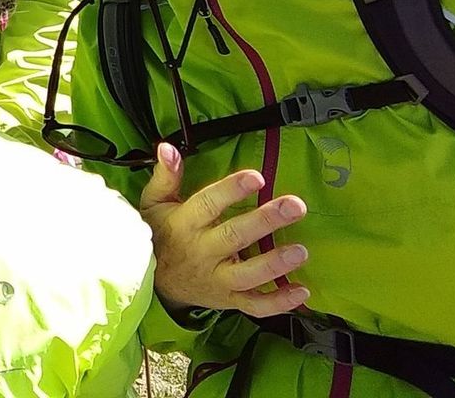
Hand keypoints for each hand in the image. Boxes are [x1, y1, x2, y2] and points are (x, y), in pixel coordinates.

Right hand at [138, 142, 310, 315]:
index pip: (208, 204)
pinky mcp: (228, 298)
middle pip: (234, 236)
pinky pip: (254, 306)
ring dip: (275, 264)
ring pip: (247, 274)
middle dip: (265, 221)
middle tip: (294, 206)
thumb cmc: (160, 234)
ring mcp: (216, 279)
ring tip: (301, 251)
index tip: (256, 177)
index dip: (231, 190)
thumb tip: (168, 148)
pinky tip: (302, 292)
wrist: (153, 282)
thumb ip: (166, 175)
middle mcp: (201, 252)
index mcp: (184, 224)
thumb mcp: (154, 202)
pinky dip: (279, 302)